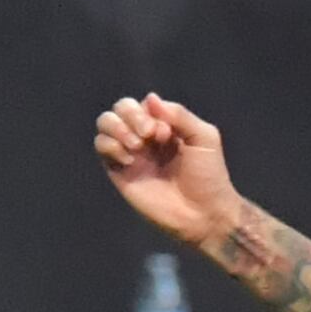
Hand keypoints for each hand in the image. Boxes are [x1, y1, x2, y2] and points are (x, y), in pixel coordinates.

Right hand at [95, 92, 243, 250]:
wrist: (203, 213)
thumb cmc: (209, 176)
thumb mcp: (204, 138)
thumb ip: (180, 115)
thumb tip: (150, 98)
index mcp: (166, 126)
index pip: (144, 104)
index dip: (149, 112)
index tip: (166, 133)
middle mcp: (145, 137)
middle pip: (121, 108)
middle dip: (130, 115)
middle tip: (147, 135)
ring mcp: (131, 153)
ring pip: (106, 123)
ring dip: (117, 128)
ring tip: (137, 146)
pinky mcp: (119, 172)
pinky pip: (101, 147)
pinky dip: (110, 145)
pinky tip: (129, 159)